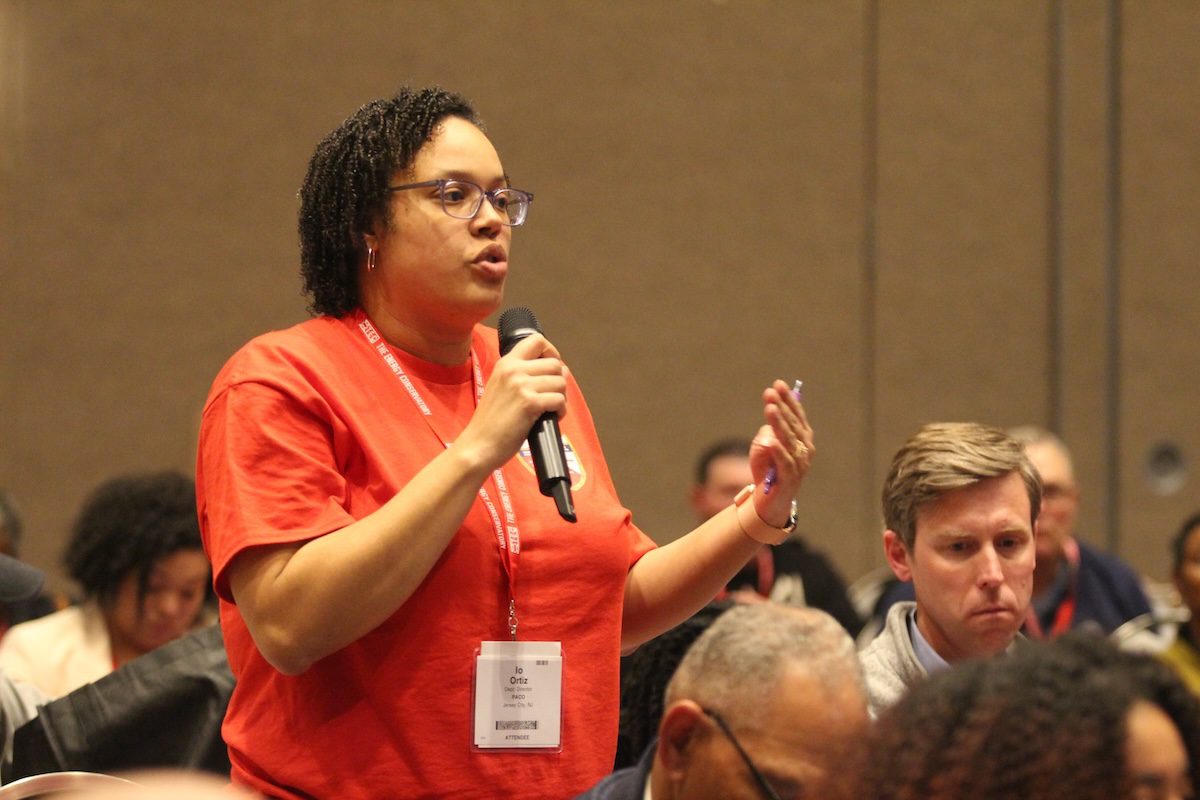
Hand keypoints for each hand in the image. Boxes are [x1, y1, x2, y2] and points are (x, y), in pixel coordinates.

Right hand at [457, 334, 568, 472]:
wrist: (478, 444)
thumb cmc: (490, 422)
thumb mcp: (500, 387)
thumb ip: (522, 375)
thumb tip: (559, 370)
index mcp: (506, 363)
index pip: (537, 340)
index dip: (552, 352)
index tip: (552, 367)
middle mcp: (513, 369)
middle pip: (555, 364)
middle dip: (559, 381)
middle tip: (552, 396)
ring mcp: (521, 385)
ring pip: (560, 382)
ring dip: (561, 397)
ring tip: (550, 409)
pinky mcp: (529, 403)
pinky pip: (559, 400)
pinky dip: (560, 411)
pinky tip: (551, 417)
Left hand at [748, 379, 813, 526]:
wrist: (769, 500)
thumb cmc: (767, 470)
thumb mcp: (764, 446)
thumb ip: (768, 431)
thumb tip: (770, 420)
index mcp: (802, 438)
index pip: (796, 415)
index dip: (788, 399)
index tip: (778, 384)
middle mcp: (805, 449)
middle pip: (793, 424)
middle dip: (781, 407)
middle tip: (770, 392)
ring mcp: (800, 464)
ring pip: (789, 440)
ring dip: (779, 423)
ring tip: (769, 408)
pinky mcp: (790, 478)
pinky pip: (784, 462)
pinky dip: (778, 451)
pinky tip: (771, 440)